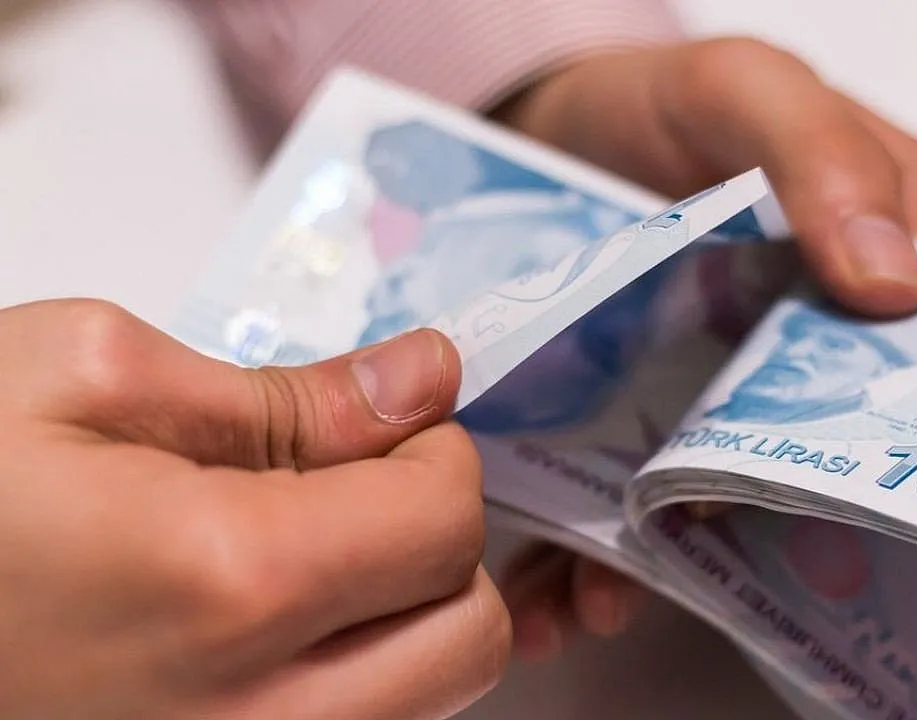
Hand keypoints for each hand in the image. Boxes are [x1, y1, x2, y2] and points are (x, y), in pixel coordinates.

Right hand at [0, 300, 509, 718]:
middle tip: (361, 488)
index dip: (436, 455)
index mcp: (222, 584)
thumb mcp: (81, 379)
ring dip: (400, 618)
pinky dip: (346, 680)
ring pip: (420, 705)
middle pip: (463, 638)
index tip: (393, 424)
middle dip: (438, 546)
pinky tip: (262, 623)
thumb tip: (420, 379)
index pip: (444, 527)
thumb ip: (285, 395)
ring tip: (304, 552)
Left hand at [492, 37, 916, 660]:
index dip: (907, 436)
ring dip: (682, 571)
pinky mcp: (690, 438)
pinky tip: (565, 589)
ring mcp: (771, 403)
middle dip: (783, 534)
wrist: (556, 138)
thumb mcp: (747, 90)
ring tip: (599, 597)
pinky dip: (616, 566)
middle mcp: (863, 348)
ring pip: (758, 515)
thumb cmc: (671, 107)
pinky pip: (671, 522)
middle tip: (702, 548)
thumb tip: (899, 287)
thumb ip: (825, 155)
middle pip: (855, 466)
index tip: (826, 487)